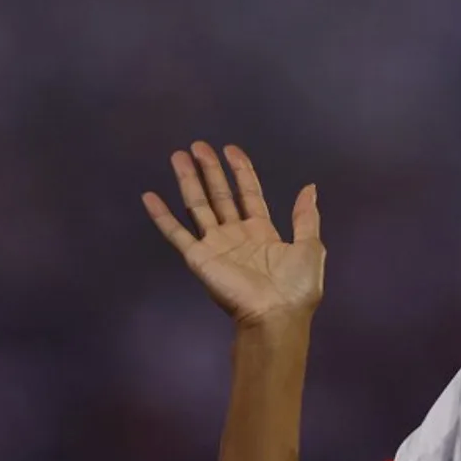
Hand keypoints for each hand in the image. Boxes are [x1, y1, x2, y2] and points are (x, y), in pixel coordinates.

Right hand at [143, 142, 324, 326]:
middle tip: (199, 145)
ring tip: (178, 156)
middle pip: (220, 195)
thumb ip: (306, 217)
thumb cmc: (296, 286)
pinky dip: (162, 216)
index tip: (231, 149)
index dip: (241, 171)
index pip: (249, 193)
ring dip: (188, 181)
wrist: (276, 315)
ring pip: (198, 205)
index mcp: (263, 231)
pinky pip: (177, 233)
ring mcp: (216, 245)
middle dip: (211, 170)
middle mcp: (237, 234)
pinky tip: (149, 196)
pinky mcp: (199, 258)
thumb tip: (310, 187)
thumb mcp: (311, 247)